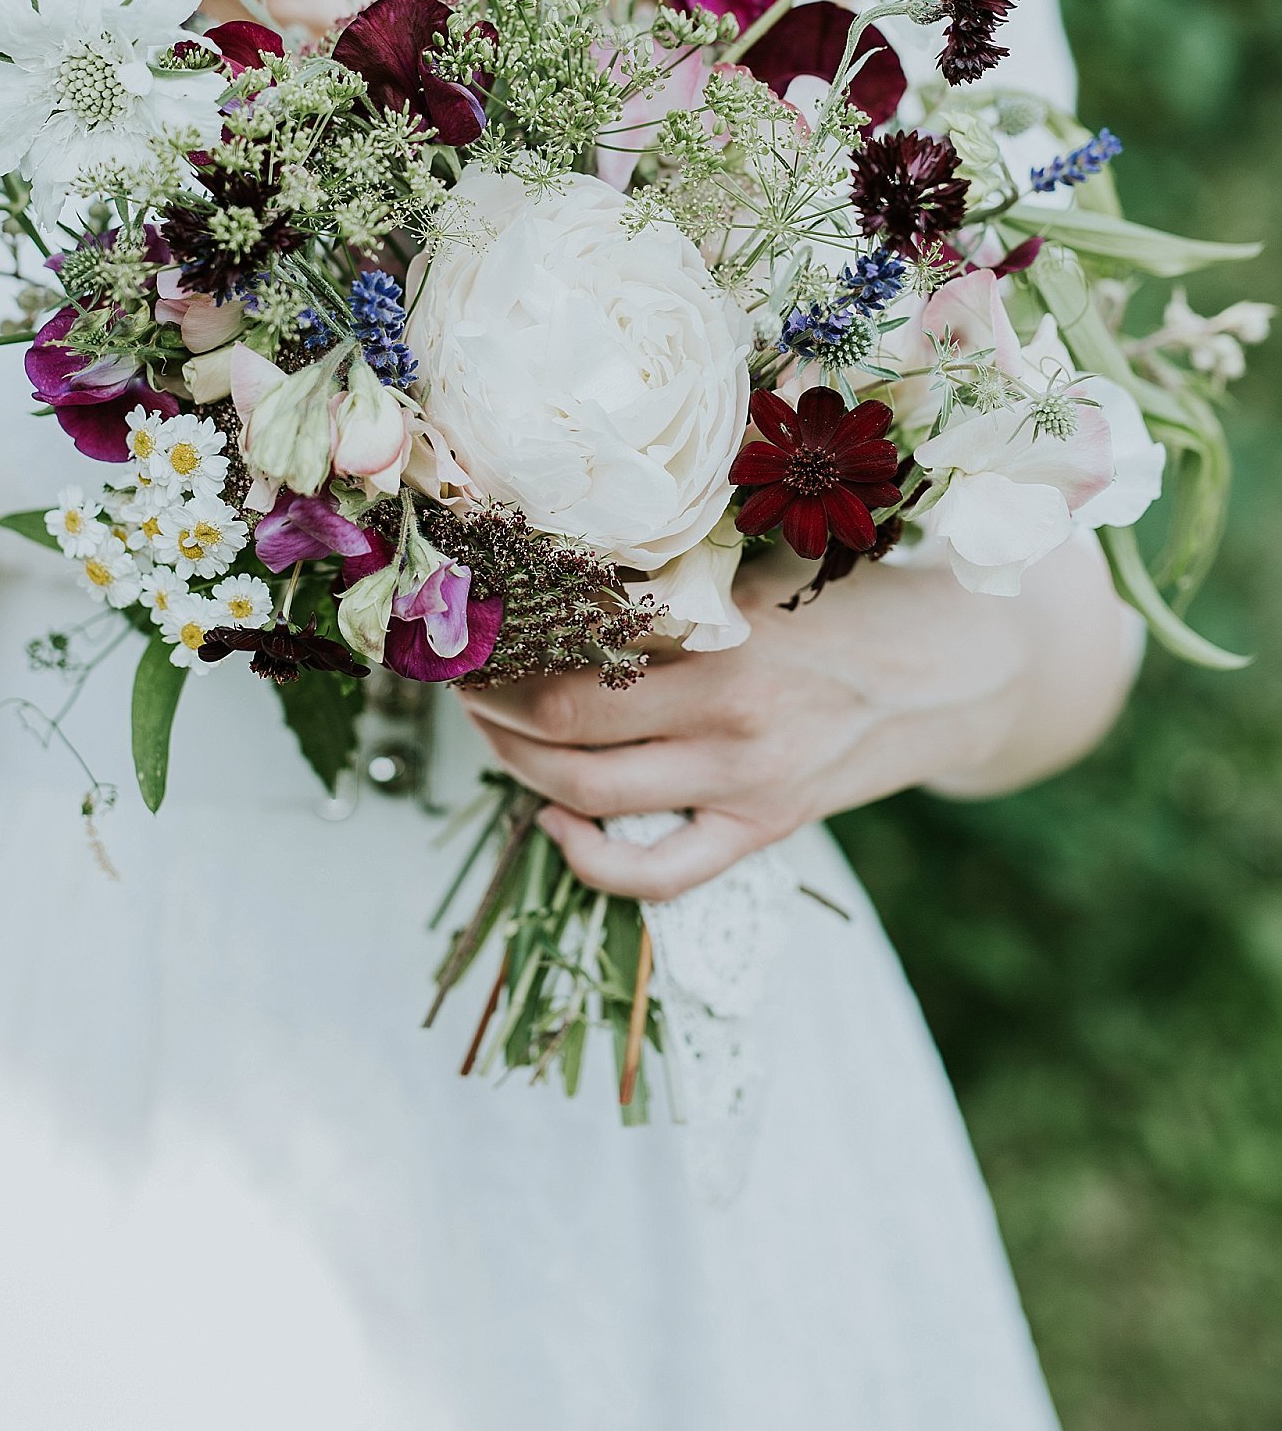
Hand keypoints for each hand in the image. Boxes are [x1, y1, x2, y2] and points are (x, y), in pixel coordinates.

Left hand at [463, 536, 1133, 900]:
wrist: (969, 667)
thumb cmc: (861, 593)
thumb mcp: (773, 562)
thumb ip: (685, 575)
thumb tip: (567, 558)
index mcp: (728, 639)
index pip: (575, 659)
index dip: (501, 653)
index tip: (470, 628)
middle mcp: (732, 719)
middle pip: (563, 734)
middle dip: (489, 712)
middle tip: (461, 681)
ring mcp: (750, 785)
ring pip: (592, 798)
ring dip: (520, 771)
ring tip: (493, 737)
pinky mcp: (769, 827)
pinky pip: (661, 873)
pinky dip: (593, 860)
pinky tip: (558, 824)